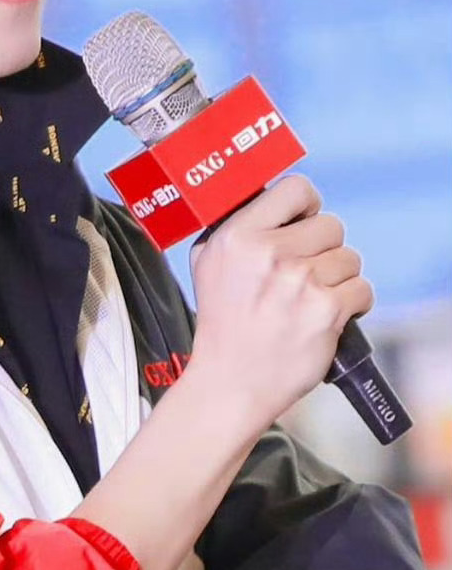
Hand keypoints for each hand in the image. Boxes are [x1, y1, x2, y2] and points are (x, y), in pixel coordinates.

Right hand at [187, 174, 373, 429]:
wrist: (231, 381)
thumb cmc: (222, 321)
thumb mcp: (206, 261)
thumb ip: (235, 226)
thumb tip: (267, 200)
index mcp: (238, 235)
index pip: (296, 188)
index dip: (307, 205)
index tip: (303, 222)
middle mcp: (268, 253)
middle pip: (331, 224)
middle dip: (324, 248)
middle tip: (306, 271)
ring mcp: (299, 282)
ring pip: (350, 258)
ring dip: (338, 277)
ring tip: (313, 297)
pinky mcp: (326, 312)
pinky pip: (362, 290)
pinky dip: (352, 304)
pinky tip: (328, 315)